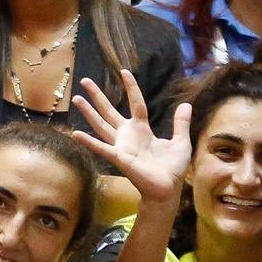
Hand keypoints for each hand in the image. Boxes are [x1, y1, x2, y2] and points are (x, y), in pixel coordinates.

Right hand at [72, 70, 190, 206]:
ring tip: (76, 99)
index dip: (131, 87)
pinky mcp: (119, 158)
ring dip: (89, 113)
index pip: (135, 103)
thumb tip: (186, 104)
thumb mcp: (180, 142)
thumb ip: (180, 124)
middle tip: (85, 81)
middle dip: (97, 96)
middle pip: (109, 111)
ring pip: (101, 125)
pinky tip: (75, 133)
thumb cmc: (172, 169)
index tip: (124, 72)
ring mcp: (121, 146)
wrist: (168, 190)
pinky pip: (102, 148)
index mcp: (142, 130)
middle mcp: (128, 136)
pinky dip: (89, 141)